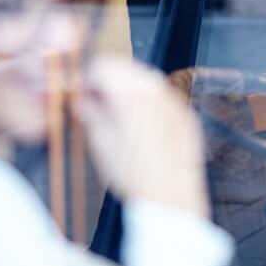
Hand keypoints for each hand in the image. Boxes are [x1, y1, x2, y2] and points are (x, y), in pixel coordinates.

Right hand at [74, 55, 209, 218]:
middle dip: (108, 80)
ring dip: (127, 88)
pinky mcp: (185, 114)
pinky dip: (147, 101)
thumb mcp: (101, 143)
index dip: (87, 77)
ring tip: (114, 114)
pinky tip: (138, 124)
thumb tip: (82, 100)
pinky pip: (162, 96)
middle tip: (94, 101)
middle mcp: (157, 90)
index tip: (80, 91)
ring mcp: (175, 101)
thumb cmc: (133, 175)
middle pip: (126, 68)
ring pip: (146, 80)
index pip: (104, 66)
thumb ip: (90, 113)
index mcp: (132, 93)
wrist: (170, 199)